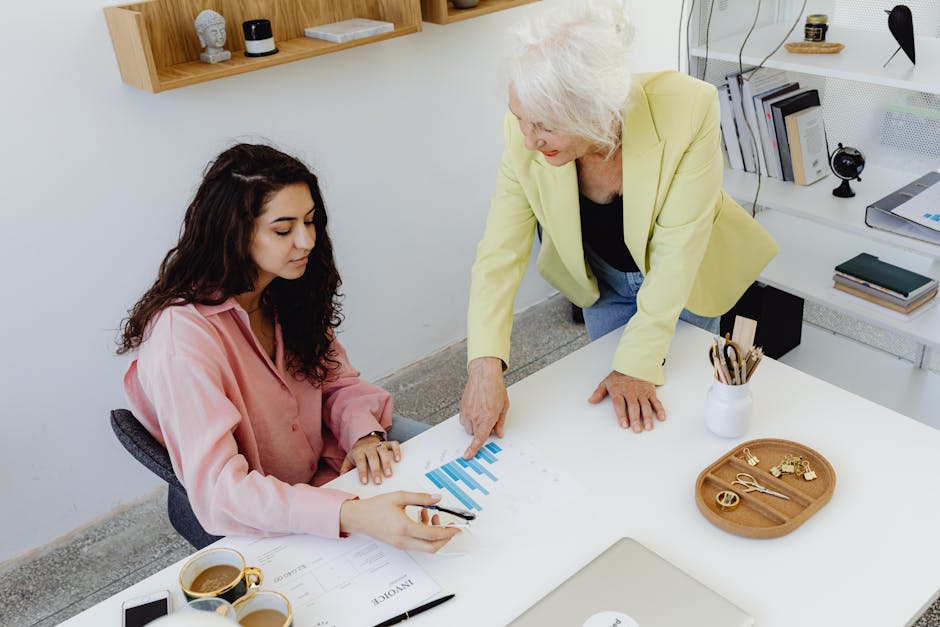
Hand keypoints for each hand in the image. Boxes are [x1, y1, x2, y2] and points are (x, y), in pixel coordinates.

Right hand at [339, 492, 460, 552]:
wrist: (359, 517)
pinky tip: (422, 516)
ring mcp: (402, 544)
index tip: (457, 527)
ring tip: (432, 514)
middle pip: (432, 547)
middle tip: (453, 528)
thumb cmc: (375, 507)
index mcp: (404, 528)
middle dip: (446, 538)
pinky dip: (425, 533)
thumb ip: (420, 497)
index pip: (432, 535)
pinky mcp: (400, 544)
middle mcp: (404, 540)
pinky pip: (418, 543)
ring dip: (434, 534)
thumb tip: (437, 498)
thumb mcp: (399, 497)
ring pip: (426, 546)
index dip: (447, 531)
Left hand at [340, 435, 401, 484]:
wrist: (363, 440)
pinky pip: (393, 444)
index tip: (365, 482)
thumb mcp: (348, 461)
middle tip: (378, 482)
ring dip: (387, 463)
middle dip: (376, 470)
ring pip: (383, 451)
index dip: (362, 472)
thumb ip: (345, 470)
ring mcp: (378, 444)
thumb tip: (341, 481)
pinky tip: (398, 460)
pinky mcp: (387, 443)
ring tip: (389, 475)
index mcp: (358, 452)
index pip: (360, 462)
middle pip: (372, 458)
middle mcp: (369, 447)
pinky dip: (397, 451)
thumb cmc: (357, 455)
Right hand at [459, 357, 508, 458]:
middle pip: (475, 434)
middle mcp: (476, 416)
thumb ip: (500, 422)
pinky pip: (463, 420)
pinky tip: (475, 409)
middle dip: (481, 431)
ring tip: (481, 412)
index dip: (473, 449)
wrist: (484, 374)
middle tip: (488, 420)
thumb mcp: (504, 406)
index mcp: (488, 417)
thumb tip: (499, 433)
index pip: (480, 438)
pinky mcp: (462, 407)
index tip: (467, 455)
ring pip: (468, 428)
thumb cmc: (495, 387)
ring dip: (474, 425)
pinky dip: (468, 419)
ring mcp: (468, 411)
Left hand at [588, 371, 666, 431]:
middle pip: (634, 407)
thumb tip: (591, 401)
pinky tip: (661, 418)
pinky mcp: (650, 392)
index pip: (620, 404)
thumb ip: (598, 393)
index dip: (622, 415)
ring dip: (648, 417)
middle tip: (637, 429)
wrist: (633, 364)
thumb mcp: (606, 382)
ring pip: (645, 406)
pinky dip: (660, 409)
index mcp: (619, 391)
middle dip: (636, 419)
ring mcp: (642, 393)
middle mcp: (631, 393)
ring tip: (649, 427)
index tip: (624, 424)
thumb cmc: (619, 376)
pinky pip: (656, 401)